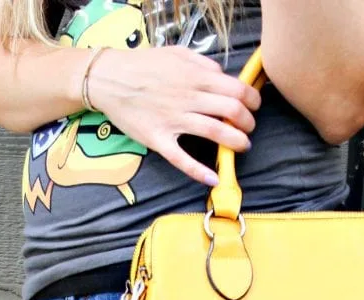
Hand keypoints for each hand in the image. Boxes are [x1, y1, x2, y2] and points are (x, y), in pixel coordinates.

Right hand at [84, 46, 260, 186]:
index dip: (252, 100)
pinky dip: (199, 172)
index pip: (236, 89)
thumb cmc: (143, 65)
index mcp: (196, 77)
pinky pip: (182, 159)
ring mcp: (174, 120)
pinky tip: (213, 179)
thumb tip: (223, 76)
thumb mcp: (177, 54)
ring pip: (215, 133)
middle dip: (248, 122)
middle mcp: (189, 98)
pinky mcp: (158, 139)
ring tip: (242, 146)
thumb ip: (203, 64)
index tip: (254, 106)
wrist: (109, 79)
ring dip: (236, 142)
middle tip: (249, 128)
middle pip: (232, 111)